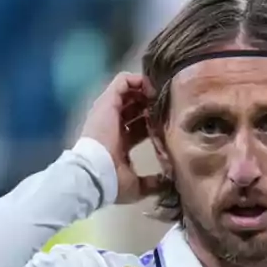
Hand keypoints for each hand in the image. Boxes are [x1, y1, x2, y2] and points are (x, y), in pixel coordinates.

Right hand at [78, 72, 165, 204]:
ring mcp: (109, 111)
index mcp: (120, 142)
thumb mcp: (137, 185)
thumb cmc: (112, 180)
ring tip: (163, 94)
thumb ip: (152, 182)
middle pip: (135, 106)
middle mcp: (114, 124)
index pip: (139, 125)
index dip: (154, 121)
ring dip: (147, 89)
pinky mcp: (107, 101)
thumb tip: (167, 181)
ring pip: (130, 91)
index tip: (170, 121)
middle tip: (169, 106)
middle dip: (152, 104)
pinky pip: (122, 80)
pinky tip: (153, 89)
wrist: (95, 173)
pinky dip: (139, 80)